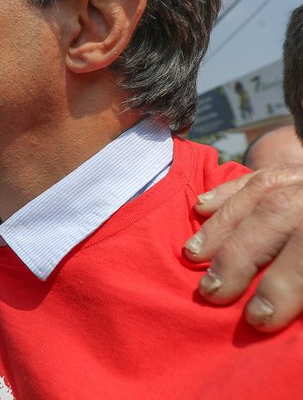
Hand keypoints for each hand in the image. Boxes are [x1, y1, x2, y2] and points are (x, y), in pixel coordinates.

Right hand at [184, 166, 302, 330]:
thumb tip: (284, 310)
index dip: (285, 284)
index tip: (260, 318)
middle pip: (280, 216)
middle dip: (240, 256)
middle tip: (214, 291)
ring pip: (262, 193)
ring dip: (221, 226)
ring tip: (194, 256)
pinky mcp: (299, 168)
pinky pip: (258, 175)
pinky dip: (226, 192)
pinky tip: (201, 208)